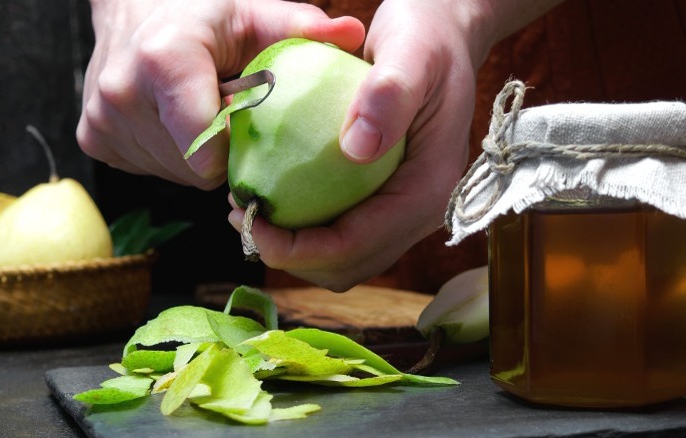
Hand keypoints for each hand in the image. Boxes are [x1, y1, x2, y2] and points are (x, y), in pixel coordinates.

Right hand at [77, 0, 363, 189]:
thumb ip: (302, 28)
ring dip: (201, 156)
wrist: (136, 8)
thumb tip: (355, 36)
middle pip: (198, 166)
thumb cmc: (205, 15)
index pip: (208, 145)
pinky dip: (174, 156)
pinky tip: (178, 122)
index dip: (240, 149)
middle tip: (231, 112)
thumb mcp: (254, 15)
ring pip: (178, 173)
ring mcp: (102, 120)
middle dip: (225, 150)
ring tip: (204, 112)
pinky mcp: (94, 139)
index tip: (254, 131)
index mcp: (164, 60)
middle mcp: (122, 93)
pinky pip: (154, 169)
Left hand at [230, 0, 491, 290]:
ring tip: (252, 211)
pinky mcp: (391, 199)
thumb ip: (390, 95)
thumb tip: (356, 149)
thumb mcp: (411, 50)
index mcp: (429, 190)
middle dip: (290, 256)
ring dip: (296, 250)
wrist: (444, 34)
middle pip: (348, 266)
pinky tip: (277, 197)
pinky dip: (308, 231)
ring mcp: (407, 209)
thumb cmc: (426, 38)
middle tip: (241, 214)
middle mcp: (423, 211)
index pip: (357, 245)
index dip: (297, 249)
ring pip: (345, 259)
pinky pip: (346, 235)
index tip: (249, 217)